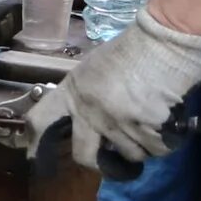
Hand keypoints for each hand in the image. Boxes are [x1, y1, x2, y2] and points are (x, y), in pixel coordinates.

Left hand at [39, 6, 200, 171]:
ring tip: (149, 121)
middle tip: (111, 158)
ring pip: (129, 155)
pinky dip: (163, 141)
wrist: (165, 38)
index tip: (34, 157)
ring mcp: (119, 123)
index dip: (35, 142)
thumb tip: (90, 121)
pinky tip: (165, 120)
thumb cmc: (134, 49)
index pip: (40, 121)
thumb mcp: (96, 68)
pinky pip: (155, 150)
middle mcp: (91, 112)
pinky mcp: (147, 130)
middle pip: (84, 156)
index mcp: (73, 92)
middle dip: (98, 162)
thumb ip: (87, 96)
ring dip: (141, 145)